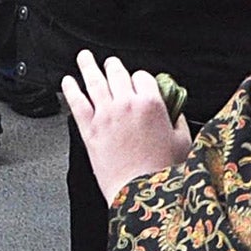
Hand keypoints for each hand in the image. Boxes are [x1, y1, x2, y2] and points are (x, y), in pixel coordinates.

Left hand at [61, 49, 191, 204]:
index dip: (140, 78)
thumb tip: (174, 111)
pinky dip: (70, 89)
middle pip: (117, 74)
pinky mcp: (88, 128)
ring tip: (84, 57)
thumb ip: (177, 120)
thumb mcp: (183, 141)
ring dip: (88, 66)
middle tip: (110, 63)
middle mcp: (126, 104)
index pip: (143, 77)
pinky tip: (68, 82)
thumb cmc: (163, 171)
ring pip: (94, 81)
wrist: (140, 192)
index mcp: (152, 104)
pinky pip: (76, 101)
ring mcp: (105, 115)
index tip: (137, 80)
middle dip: (113, 66)